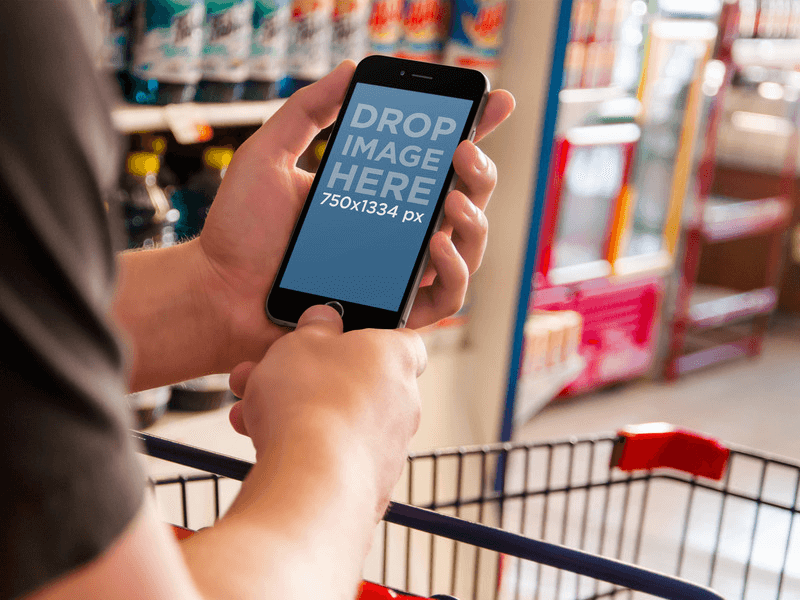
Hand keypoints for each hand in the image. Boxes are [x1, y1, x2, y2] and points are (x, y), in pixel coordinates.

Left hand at [198, 61, 514, 367]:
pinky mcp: (394, 311)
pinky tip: (436, 245)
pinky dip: (454, 272)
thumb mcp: (268, 154)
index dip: (472, 131)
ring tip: (451, 199)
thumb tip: (351, 69)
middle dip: (478, 172)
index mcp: (375, 194)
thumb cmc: (239, 231)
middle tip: (461, 151)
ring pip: (466, 248)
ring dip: (474, 220)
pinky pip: (448, 298)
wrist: (218, 291)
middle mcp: (394, 233)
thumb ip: (308, 110)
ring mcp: (397, 273)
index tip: (493, 101)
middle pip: (463, 201)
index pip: (435, 162)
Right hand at [226, 304, 425, 517]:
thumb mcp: (300, 342)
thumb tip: (324, 320)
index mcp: (396, 357)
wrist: (311, 484)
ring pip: (339, 420)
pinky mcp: (372, 483)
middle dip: (312, 378)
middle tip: (273, 375)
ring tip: (252, 412)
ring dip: (298, 414)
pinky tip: (266, 446)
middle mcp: (404, 402)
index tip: (338, 338)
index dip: (369, 336)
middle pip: (358, 381)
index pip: (401, 339)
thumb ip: (314, 328)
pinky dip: (307, 450)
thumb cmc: (309, 401)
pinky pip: (336, 455)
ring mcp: (390, 446)